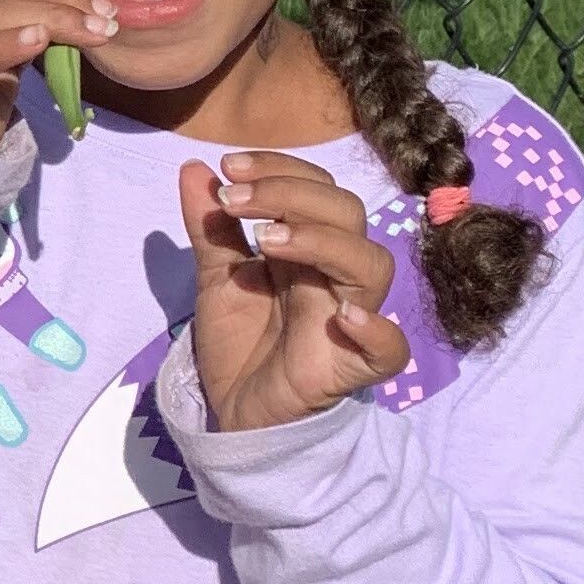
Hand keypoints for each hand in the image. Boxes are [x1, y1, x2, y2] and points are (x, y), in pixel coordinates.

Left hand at [178, 151, 407, 430]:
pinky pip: (390, 351)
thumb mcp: (215, 280)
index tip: (229, 168)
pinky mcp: (349, 368)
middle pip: (348, 214)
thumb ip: (209, 229)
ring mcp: (346, 319)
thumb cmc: (239, 343)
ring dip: (322, 241)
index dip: (280, 169)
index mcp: (306, 248)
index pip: (317, 188)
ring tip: (266, 242)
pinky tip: (342, 315)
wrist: (233, 415)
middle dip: (291, 194)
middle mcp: (333, 276)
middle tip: (235, 200)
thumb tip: (193, 169)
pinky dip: (377, 330)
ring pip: (372, 264)